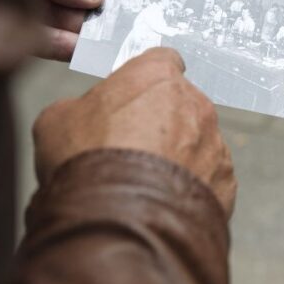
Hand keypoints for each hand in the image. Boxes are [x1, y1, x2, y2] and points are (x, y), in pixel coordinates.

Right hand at [32, 47, 235, 215]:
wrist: (120, 222)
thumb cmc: (88, 162)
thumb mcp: (57, 121)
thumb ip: (79, 108)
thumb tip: (80, 116)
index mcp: (157, 76)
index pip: (161, 61)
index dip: (143, 80)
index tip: (130, 97)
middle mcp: (195, 103)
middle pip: (182, 105)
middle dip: (162, 122)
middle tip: (131, 149)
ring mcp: (215, 143)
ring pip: (199, 143)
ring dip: (179, 157)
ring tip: (146, 184)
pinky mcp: (226, 182)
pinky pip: (208, 179)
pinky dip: (191, 189)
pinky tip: (164, 203)